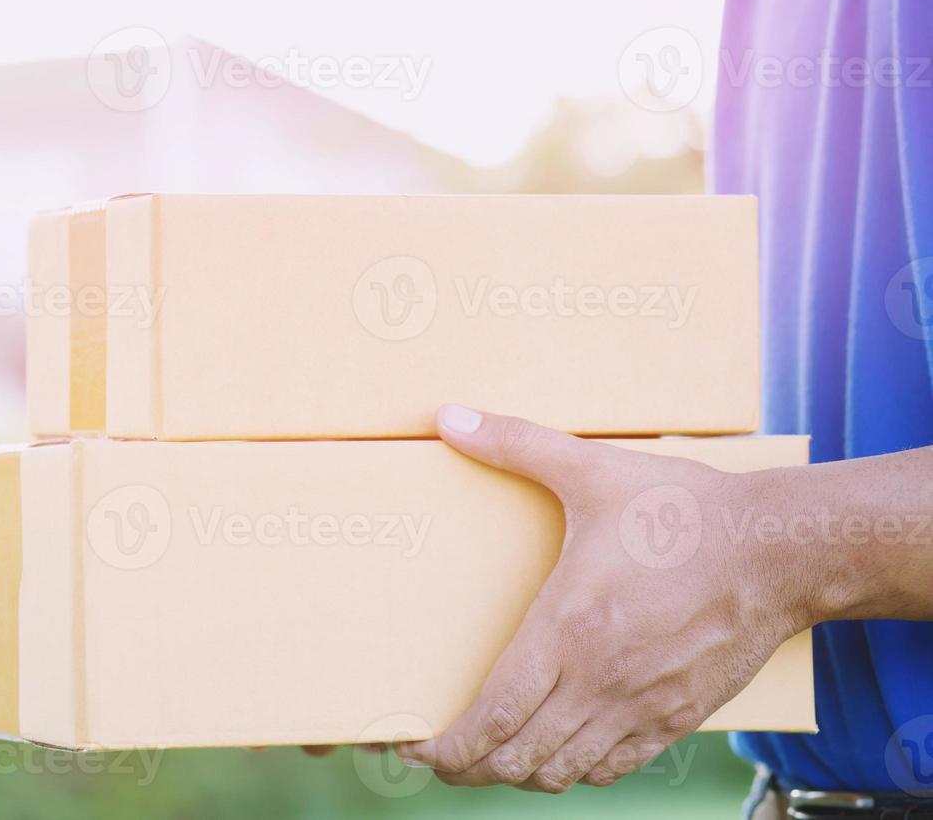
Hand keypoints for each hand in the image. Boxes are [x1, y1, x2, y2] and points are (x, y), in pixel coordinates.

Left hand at [396, 405, 811, 792]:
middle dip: (468, 766)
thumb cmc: (683, 511)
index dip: (447, 744)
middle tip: (440, 757)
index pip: (493, 715)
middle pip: (516, 758)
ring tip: (488, 759)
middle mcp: (599, 681)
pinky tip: (559, 752)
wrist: (777, 550)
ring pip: (562, 772)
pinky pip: (613, 768)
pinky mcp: (677, 718)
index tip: (415, 744)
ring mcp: (641, 707)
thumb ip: (515, 444)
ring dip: (516, 773)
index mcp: (568, 629)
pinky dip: (574, 771)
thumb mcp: (593, 468)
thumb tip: (450, 418)